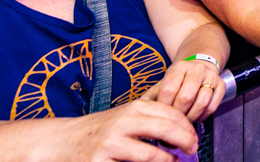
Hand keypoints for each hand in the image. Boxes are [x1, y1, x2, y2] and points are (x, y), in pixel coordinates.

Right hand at [56, 99, 197, 160]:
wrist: (60, 141)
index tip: (195, 138)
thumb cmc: (99, 130)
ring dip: (167, 161)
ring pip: (151, 154)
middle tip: (193, 150)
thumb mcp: (125, 116)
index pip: (172, 114)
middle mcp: (123, 123)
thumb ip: (150, 120)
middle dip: (186, 141)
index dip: (188, 128)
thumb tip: (182, 131)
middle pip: (166, 130)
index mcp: (134, 108)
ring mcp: (111, 144)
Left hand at [142, 58, 223, 122]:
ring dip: (192, 117)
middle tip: (173, 122)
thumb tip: (136, 116)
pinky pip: (213, 105)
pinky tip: (196, 117)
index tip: (160, 115)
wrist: (199, 65)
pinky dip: (204, 116)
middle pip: (186, 97)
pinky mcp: (222, 85)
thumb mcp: (162, 84)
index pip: (169, 89)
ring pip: (202, 102)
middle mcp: (196, 69)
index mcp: (179, 67)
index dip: (164, 106)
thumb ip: (150, 98)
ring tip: (184, 122)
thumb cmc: (177, 80)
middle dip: (178, 114)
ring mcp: (211, 76)